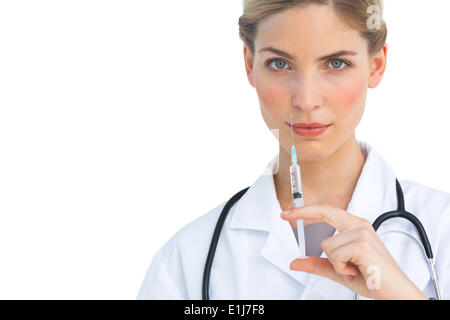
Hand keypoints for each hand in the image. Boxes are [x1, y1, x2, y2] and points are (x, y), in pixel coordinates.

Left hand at [280, 204, 426, 299]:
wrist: (396, 294)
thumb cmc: (373, 280)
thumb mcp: (338, 271)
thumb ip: (318, 264)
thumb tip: (295, 262)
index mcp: (356, 227)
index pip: (327, 211)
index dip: (306, 210)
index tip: (288, 212)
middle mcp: (360, 226)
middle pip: (325, 212)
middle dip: (302, 213)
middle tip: (284, 215)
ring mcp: (362, 233)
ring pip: (327, 245)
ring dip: (335, 264)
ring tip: (352, 270)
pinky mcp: (362, 245)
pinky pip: (335, 255)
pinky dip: (340, 268)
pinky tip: (355, 271)